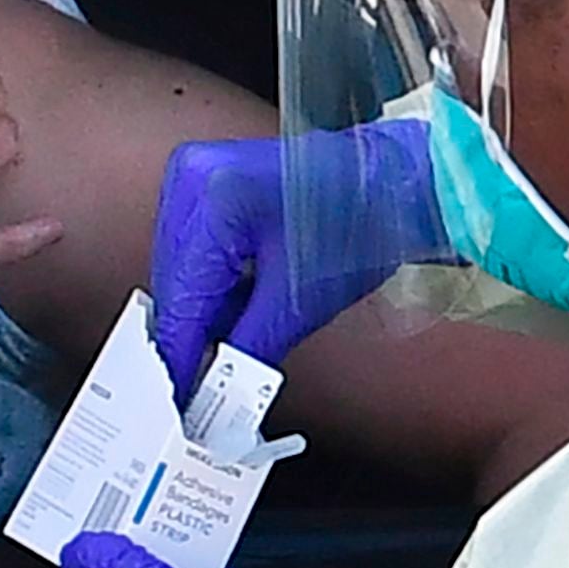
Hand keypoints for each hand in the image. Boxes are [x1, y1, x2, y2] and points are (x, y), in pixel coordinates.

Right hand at [147, 122, 446, 398]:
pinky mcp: (205, 177)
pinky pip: (189, 243)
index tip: (177, 397)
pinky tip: (229, 308)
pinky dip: (206, 280)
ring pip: (176, 264)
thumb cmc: (368, 220)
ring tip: (220, 346)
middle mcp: (193, 176)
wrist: (396, 179)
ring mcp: (195, 171)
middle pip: (172, 280)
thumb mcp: (300, 302)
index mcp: (216, 198)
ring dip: (196, 307)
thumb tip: (213, 387)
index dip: (179, 355)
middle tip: (197, 382)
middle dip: (186, 332)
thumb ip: (245, 348)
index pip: (182, 296)